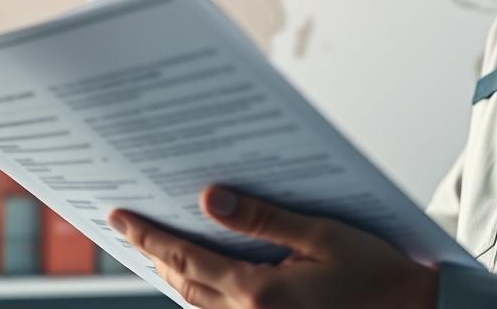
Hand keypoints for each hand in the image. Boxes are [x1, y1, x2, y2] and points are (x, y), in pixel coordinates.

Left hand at [108, 185, 439, 308]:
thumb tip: (210, 198)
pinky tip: (198, 273)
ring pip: (197, 303)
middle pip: (183, 283)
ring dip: (173, 273)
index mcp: (259, 292)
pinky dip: (200, 290)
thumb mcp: (322, 235)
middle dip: (153, 253)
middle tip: (127, 225)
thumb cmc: (376, 272)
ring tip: (154, 245)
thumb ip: (262, 218)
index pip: (186, 257)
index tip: (120, 215)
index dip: (149, 236)